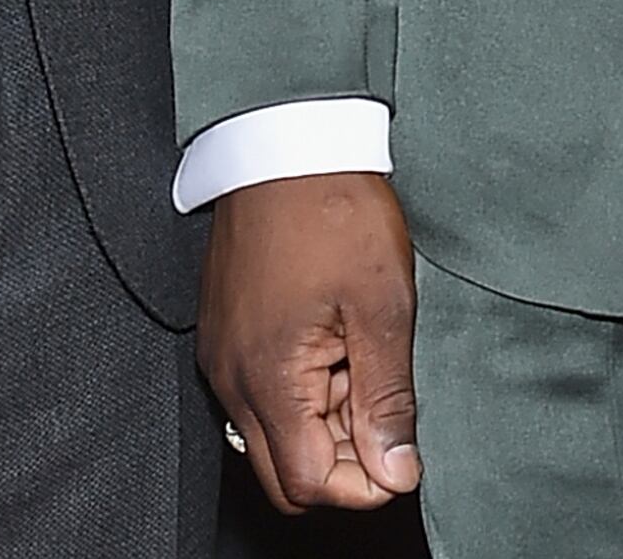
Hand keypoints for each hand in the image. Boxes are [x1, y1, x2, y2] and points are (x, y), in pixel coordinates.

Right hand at [198, 172, 421, 512]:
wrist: (286, 139)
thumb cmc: (332, 208)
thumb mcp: (383, 305)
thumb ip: (387, 399)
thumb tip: (396, 472)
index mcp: (268, 379)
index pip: (308, 483)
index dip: (363, 481)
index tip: (400, 449)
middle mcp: (232, 378)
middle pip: (284, 474)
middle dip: (340, 459)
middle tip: (381, 406)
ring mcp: (223, 355)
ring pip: (272, 434)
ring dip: (323, 420)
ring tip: (360, 356)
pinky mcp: (224, 332)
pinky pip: (259, 393)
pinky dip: (301, 388)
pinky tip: (334, 341)